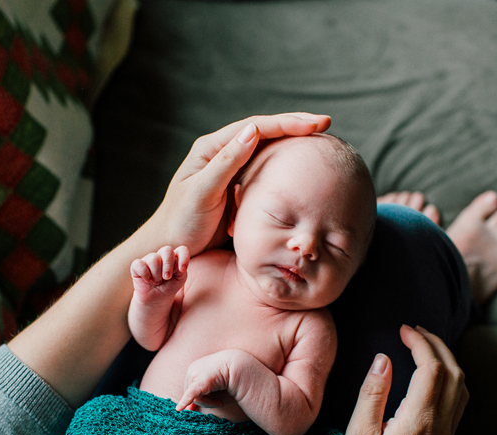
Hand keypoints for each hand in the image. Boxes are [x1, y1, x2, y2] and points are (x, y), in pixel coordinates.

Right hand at [131, 245, 188, 303]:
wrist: (156, 298)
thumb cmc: (169, 286)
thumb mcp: (180, 279)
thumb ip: (181, 269)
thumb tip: (175, 262)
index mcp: (174, 257)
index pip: (182, 250)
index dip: (184, 258)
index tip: (182, 270)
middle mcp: (162, 255)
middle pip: (167, 250)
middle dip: (168, 266)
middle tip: (167, 277)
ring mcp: (149, 259)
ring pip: (154, 259)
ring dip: (157, 274)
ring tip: (157, 282)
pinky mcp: (137, 265)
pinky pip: (140, 265)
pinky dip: (146, 275)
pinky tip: (148, 280)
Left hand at [149, 113, 331, 254]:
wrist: (170, 248)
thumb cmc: (181, 222)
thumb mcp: (202, 191)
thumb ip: (226, 163)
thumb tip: (253, 131)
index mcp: (212, 148)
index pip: (256, 127)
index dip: (287, 123)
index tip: (316, 124)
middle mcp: (223, 155)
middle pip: (265, 134)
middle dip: (295, 127)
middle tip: (326, 124)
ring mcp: (232, 172)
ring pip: (268, 152)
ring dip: (293, 145)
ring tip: (321, 141)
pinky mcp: (239, 191)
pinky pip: (267, 174)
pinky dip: (285, 169)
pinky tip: (303, 170)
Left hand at [176, 350, 236, 410]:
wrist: (236, 364)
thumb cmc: (227, 372)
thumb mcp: (212, 382)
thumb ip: (203, 392)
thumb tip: (190, 409)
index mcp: (193, 369)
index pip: (190, 388)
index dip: (194, 399)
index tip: (194, 409)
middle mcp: (191, 371)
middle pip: (190, 394)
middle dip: (205, 401)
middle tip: (219, 402)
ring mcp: (194, 375)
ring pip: (195, 398)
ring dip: (209, 403)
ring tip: (220, 402)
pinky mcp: (199, 382)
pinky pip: (190, 394)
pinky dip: (185, 401)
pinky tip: (179, 408)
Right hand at [344, 325, 468, 434]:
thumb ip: (372, 395)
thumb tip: (383, 360)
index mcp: (419, 420)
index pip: (431, 367)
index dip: (420, 342)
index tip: (403, 329)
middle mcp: (440, 425)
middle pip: (453, 371)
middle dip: (437, 344)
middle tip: (415, 331)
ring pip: (462, 386)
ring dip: (448, 360)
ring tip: (425, 347)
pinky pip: (459, 401)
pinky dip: (452, 378)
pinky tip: (433, 377)